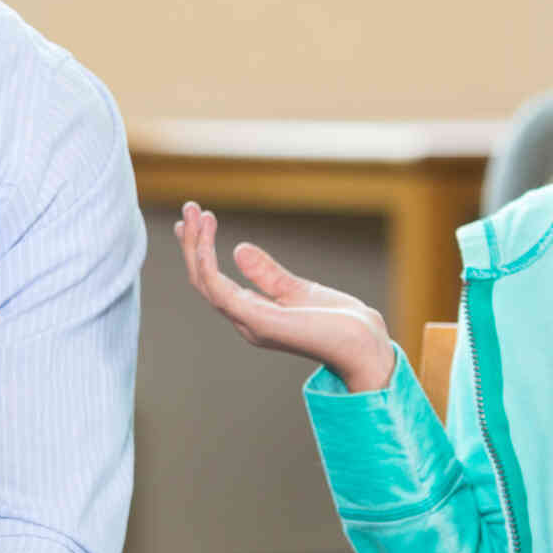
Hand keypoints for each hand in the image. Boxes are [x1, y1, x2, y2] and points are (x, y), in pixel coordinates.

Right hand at [174, 201, 393, 392]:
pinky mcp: (259, 322)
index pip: (213, 282)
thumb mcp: (298, 290)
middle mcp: (244, 321)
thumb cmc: (338, 323)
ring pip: (205, 283)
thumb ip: (267, 274)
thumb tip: (238, 249)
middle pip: (203, 281)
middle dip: (192, 243)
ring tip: (194, 212)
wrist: (364, 345)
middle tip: (189, 207)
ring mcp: (249, 323)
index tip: (196, 220)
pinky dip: (207, 265)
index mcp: (252, 315)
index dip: (199, 251)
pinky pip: (220, 292)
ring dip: (195, 245)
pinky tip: (205, 240)